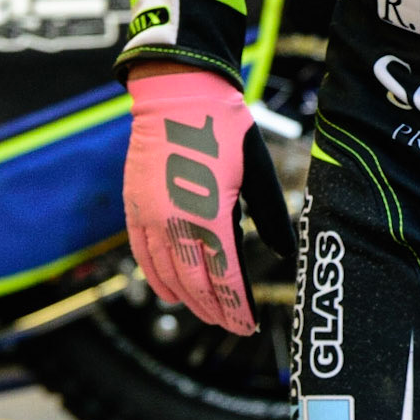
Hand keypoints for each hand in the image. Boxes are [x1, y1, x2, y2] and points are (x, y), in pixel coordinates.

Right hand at [123, 69, 257, 334]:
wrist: (178, 94)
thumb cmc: (224, 129)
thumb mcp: (256, 171)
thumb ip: (269, 214)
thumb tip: (286, 251)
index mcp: (210, 214)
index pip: (224, 277)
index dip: (236, 307)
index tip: (249, 325)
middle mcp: (175, 222)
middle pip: (195, 284)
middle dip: (215, 310)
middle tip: (233, 326)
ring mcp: (149, 217)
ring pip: (166, 276)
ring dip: (187, 300)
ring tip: (207, 313)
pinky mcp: (134, 208)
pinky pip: (142, 256)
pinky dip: (157, 279)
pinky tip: (170, 292)